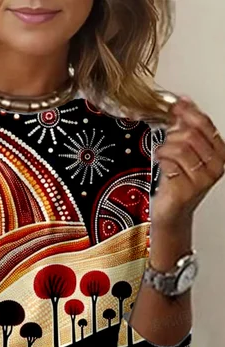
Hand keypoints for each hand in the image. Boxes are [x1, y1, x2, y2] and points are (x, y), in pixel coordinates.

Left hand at [152, 96, 224, 229]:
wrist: (172, 212)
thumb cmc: (178, 182)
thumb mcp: (185, 151)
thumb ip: (186, 127)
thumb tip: (183, 101)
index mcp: (219, 153)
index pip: (205, 124)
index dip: (188, 112)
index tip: (175, 106)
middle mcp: (215, 166)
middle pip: (191, 134)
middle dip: (173, 134)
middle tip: (166, 141)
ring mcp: (202, 179)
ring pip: (179, 148)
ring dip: (165, 149)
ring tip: (162, 156)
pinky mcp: (186, 190)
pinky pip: (169, 164)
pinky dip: (161, 161)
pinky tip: (162, 166)